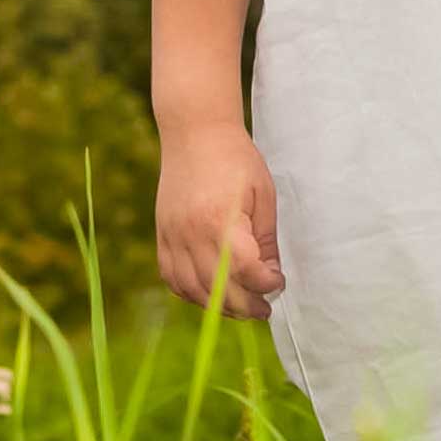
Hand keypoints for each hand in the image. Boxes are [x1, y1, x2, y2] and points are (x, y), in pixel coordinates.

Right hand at [156, 119, 285, 321]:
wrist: (195, 132)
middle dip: (246, 306)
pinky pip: (172, 278)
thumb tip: (271, 275)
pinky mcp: (162, 235)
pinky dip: (191, 293)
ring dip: (218, 307)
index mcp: (221, 219)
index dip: (265, 284)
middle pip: (218, 290)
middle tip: (264, 308)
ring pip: (192, 291)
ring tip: (240, 306)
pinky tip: (210, 293)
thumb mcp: (262, 194)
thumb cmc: (235, 158)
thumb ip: (266, 239)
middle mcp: (192, 233)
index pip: (245, 271)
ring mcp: (172, 236)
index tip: (278, 281)